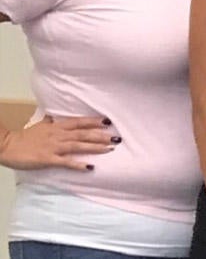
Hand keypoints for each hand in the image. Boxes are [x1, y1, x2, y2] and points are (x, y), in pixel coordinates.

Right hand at [0, 115, 114, 170]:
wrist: (6, 146)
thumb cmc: (23, 138)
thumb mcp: (38, 126)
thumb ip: (48, 122)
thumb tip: (51, 116)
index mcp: (56, 127)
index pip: (79, 122)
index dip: (94, 122)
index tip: (108, 121)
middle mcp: (57, 135)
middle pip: (82, 134)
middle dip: (100, 135)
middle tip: (117, 138)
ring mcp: (53, 147)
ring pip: (77, 146)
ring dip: (94, 147)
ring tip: (109, 149)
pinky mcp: (48, 159)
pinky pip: (65, 162)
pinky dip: (78, 164)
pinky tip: (89, 167)